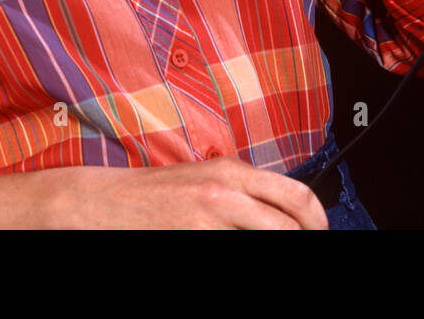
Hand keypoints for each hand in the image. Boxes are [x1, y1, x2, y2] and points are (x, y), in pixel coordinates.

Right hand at [54, 154, 329, 228]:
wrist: (104, 202)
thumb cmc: (153, 192)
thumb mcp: (204, 180)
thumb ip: (241, 193)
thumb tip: (276, 213)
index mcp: (231, 171)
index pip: (296, 194)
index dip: (317, 221)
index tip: (319, 232)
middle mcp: (225, 191)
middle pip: (290, 223)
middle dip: (305, 239)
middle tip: (307, 246)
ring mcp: (209, 219)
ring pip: (268, 238)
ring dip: (278, 248)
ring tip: (273, 249)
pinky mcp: (192, 238)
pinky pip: (234, 251)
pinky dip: (240, 253)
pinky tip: (232, 252)